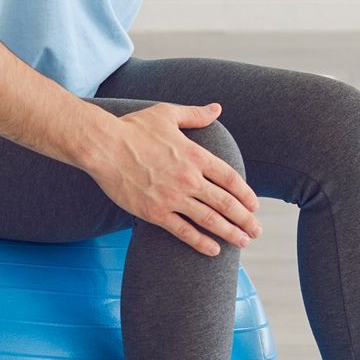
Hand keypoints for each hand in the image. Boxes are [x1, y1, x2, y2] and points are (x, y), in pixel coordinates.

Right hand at [83, 103, 260, 255]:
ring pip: (210, 220)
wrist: (103, 146)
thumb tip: (216, 108)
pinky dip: (201, 242)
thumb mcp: (167, 114)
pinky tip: (214, 251)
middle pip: (226, 203)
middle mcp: (189, 178)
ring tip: (244, 242)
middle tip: (256, 230)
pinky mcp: (155, 212)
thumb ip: (195, 114)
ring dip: (230, 233)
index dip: (246, 194)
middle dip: (245, 219)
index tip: (254, 205)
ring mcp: (173, 197)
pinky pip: (184, 231)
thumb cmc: (133, 128)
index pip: (230, 179)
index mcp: (195, 155)